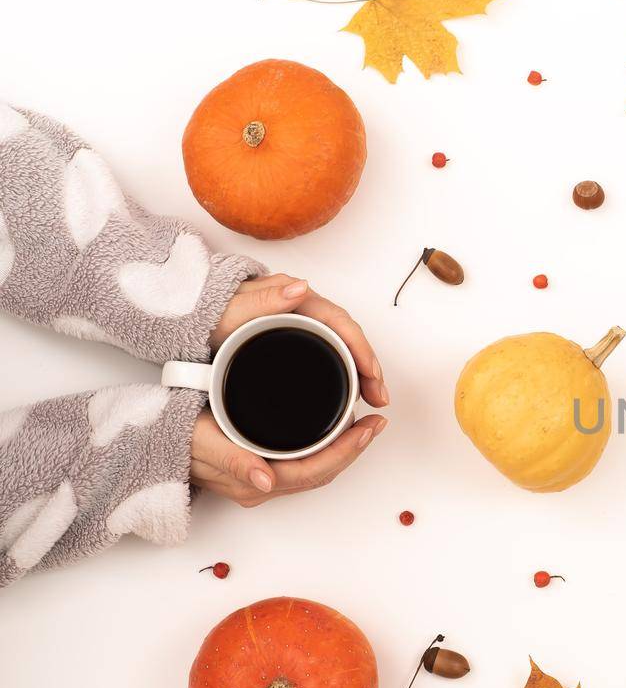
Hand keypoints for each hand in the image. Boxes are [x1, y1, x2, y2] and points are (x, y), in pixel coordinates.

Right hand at [191, 409, 387, 506]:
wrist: (147, 443)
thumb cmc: (174, 439)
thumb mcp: (202, 443)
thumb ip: (234, 461)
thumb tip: (267, 480)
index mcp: (255, 483)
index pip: (315, 471)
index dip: (347, 451)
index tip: (369, 427)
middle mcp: (262, 486)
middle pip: (323, 472)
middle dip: (354, 449)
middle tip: (377, 421)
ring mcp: (261, 480)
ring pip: (315, 470)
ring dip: (343, 449)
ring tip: (364, 424)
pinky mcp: (259, 468)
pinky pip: (303, 463)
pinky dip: (325, 448)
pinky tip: (334, 430)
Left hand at [211, 274, 388, 407]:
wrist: (184, 319)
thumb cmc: (204, 316)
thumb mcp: (229, 310)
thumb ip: (262, 300)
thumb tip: (302, 290)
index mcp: (293, 297)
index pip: (341, 323)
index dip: (362, 350)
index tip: (372, 377)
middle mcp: (301, 306)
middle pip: (349, 336)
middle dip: (370, 367)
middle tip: (379, 397)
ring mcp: (299, 322)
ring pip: (342, 345)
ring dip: (361, 371)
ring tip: (371, 397)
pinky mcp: (294, 337)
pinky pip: (330, 351)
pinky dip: (345, 370)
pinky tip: (350, 388)